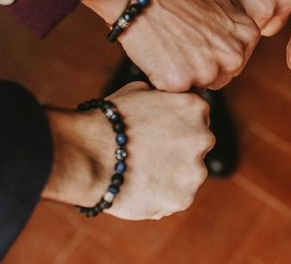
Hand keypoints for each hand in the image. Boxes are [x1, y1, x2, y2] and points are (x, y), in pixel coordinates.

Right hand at [42, 82, 214, 219]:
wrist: (87, 154)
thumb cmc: (107, 120)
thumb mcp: (139, 91)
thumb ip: (163, 97)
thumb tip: (165, 98)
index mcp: (195, 107)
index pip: (197, 118)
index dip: (176, 127)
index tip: (158, 134)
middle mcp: (203, 137)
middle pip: (197, 146)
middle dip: (178, 151)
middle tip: (149, 156)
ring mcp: (195, 170)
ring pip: (189, 175)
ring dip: (171, 176)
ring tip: (140, 174)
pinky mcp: (183, 198)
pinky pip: (177, 198)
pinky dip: (162, 198)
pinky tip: (140, 190)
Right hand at [84, 0, 259, 90]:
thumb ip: (237, 11)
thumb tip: (241, 28)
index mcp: (248, 34)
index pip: (238, 58)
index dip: (217, 52)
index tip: (201, 41)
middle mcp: (233, 56)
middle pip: (223, 75)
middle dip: (206, 65)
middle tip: (184, 46)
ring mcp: (208, 71)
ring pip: (202, 85)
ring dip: (188, 75)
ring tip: (173, 50)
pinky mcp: (181, 83)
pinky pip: (178, 90)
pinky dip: (168, 80)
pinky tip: (160, 58)